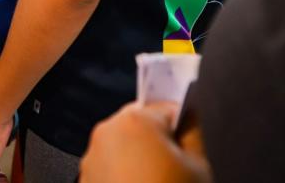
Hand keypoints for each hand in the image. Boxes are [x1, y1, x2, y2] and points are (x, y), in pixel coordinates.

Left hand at [81, 102, 210, 182]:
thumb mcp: (198, 167)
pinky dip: (124, 178)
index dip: (184, 128)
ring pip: (124, 149)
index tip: (191, 148)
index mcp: (134, 121)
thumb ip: (193, 132)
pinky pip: (110, 170)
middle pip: (141, 126)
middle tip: (176, 171)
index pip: (167, 108)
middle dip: (158, 143)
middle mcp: (106, 134)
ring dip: (139, 161)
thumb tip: (188, 117)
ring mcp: (91, 159)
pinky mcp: (85, 181)